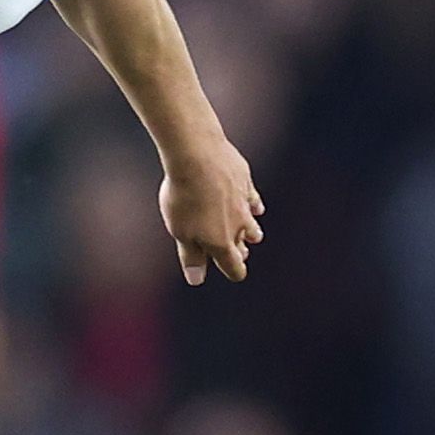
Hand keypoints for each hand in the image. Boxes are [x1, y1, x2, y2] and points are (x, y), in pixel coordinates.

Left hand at [160, 141, 264, 284]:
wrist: (197, 155)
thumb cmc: (184, 196)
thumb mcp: (180, 231)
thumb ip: (191, 256)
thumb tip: (196, 279)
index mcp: (221, 241)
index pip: (234, 267)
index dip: (234, 272)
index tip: (234, 273)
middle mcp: (238, 225)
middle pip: (243, 245)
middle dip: (240, 251)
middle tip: (240, 253)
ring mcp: (243, 202)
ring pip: (252, 223)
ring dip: (251, 231)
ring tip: (253, 235)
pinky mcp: (244, 181)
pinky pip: (252, 199)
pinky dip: (253, 205)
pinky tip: (254, 207)